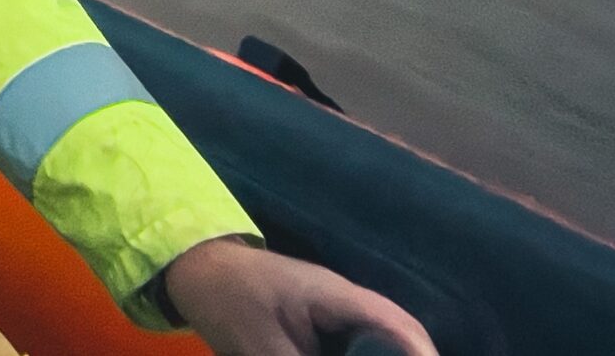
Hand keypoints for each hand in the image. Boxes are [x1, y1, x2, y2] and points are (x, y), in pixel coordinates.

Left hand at [163, 238, 435, 355]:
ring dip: (385, 354)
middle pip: (399, 338)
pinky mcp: (321, 327)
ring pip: (379, 342)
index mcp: (338, 297)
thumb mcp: (259, 344)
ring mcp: (335, 313)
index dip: (420, 353)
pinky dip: (364, 354)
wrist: (193, 267)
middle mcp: (347, 303)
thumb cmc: (226, 297)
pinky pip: (355, 346)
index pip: (399, 326)